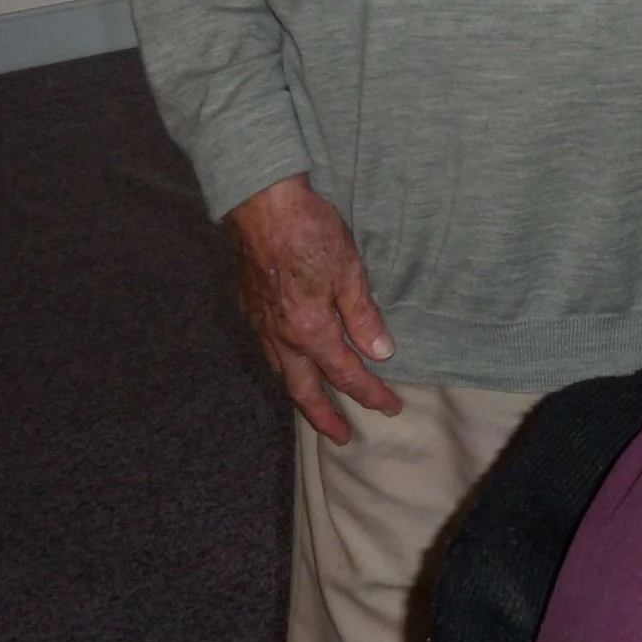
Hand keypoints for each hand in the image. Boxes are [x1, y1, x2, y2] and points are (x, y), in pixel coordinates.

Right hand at [224, 174, 401, 442]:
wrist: (261, 203)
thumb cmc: (310, 232)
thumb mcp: (349, 271)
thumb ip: (363, 316)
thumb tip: (380, 354)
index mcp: (310, 330)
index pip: (346, 374)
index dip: (370, 393)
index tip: (391, 407)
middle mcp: (281, 336)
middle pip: (304, 389)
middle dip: (325, 417)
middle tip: (343, 437)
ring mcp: (261, 323)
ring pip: (281, 372)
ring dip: (301, 394)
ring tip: (316, 408)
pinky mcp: (251, 307)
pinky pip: (269, 350)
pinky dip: (284, 366)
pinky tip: (291, 362)